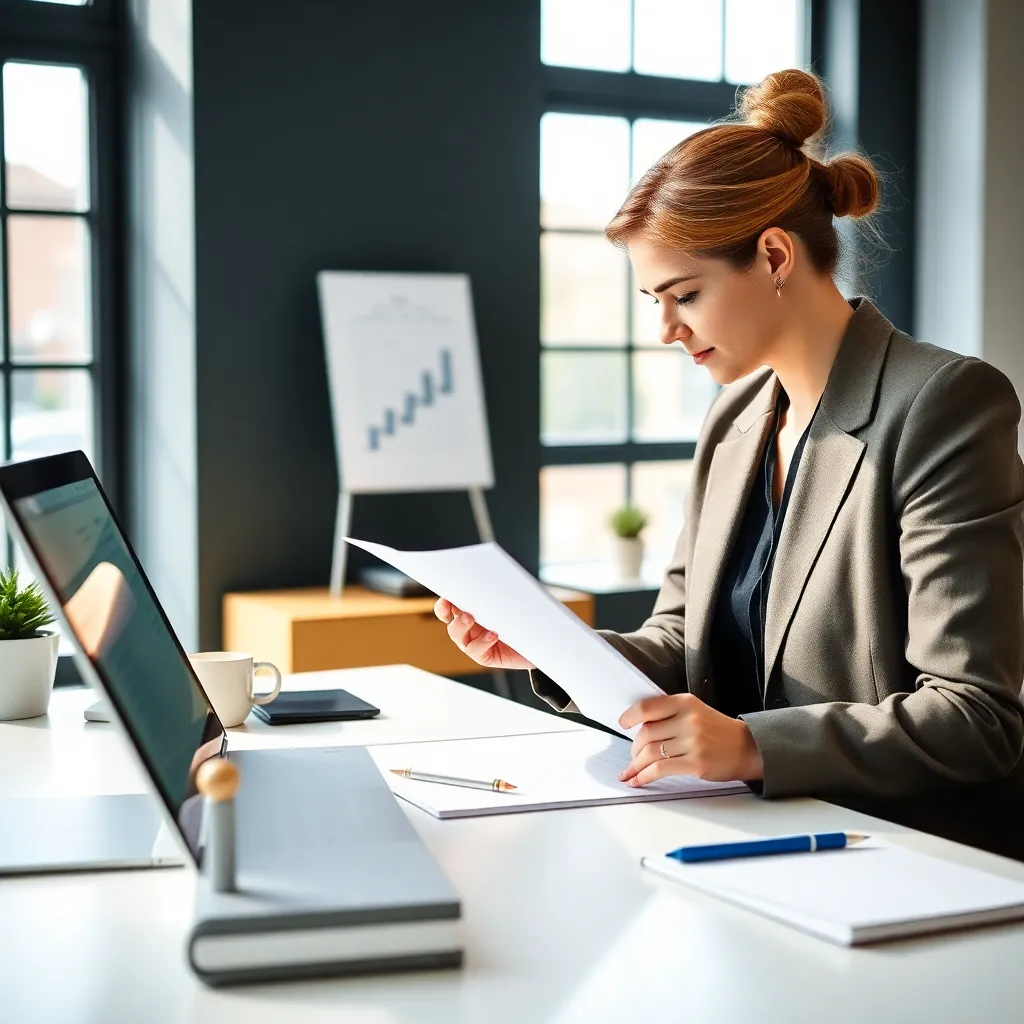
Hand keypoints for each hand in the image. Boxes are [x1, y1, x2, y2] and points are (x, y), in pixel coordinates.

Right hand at [433, 598, 535, 671]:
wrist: (541, 641)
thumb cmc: (526, 617)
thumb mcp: (513, 599)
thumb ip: (499, 591)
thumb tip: (493, 575)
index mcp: (472, 612)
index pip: (450, 606)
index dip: (444, 601)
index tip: (445, 594)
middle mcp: (470, 628)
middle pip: (448, 618)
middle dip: (445, 611)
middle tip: (454, 602)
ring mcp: (475, 643)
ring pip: (458, 636)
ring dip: (460, 626)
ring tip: (470, 618)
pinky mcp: (485, 657)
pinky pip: (476, 651)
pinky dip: (482, 642)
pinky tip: (493, 635)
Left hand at [617, 693, 763, 785]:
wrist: (748, 748)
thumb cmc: (718, 731)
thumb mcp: (695, 712)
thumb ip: (670, 714)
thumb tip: (639, 728)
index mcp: (685, 702)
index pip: (648, 707)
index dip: (630, 716)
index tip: (623, 724)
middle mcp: (688, 720)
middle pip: (647, 733)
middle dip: (634, 748)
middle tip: (633, 755)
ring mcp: (693, 742)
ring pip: (651, 753)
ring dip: (636, 764)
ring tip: (632, 771)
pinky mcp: (696, 763)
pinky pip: (660, 769)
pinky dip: (644, 776)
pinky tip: (639, 780)